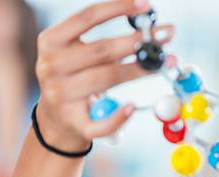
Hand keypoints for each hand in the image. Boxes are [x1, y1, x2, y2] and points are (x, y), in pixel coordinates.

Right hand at [34, 0, 174, 151]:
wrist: (56, 119)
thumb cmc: (75, 79)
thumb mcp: (77, 54)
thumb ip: (105, 44)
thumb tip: (149, 32)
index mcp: (52, 41)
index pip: (87, 17)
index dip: (118, 8)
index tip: (146, 6)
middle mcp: (52, 66)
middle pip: (102, 50)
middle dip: (139, 42)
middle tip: (166, 35)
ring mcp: (61, 96)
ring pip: (106, 79)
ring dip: (139, 70)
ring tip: (164, 62)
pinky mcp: (75, 123)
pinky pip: (102, 122)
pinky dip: (119, 116)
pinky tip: (132, 107)